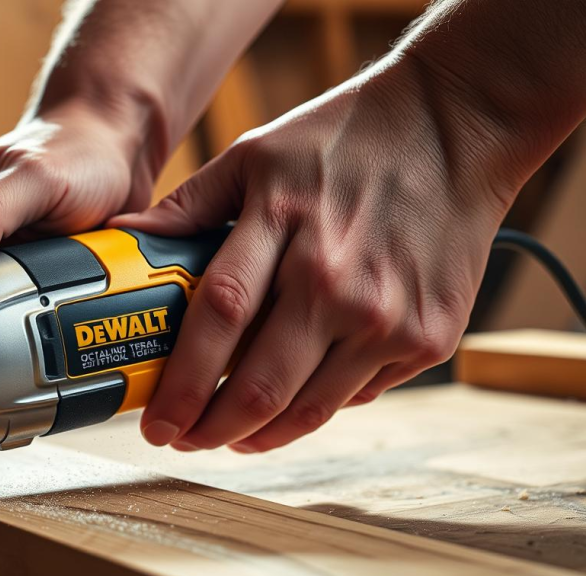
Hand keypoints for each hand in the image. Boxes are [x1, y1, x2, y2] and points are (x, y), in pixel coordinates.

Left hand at [110, 58, 517, 452]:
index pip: (219, 319)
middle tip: (184, 438)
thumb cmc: (349, 137)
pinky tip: (294, 400)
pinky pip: (358, 393)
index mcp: (284, 224)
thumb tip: (128, 237)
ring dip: (260, 434)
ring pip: (310, 407)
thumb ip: (191, 204)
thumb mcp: (257, 152)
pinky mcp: (428, 337)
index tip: (155, 419)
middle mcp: (336, 280)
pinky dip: (318, 405)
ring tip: (231, 435)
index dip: (181, 382)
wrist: (456, 127)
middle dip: (212, 428)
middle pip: (261, 385)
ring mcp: (388, 315)